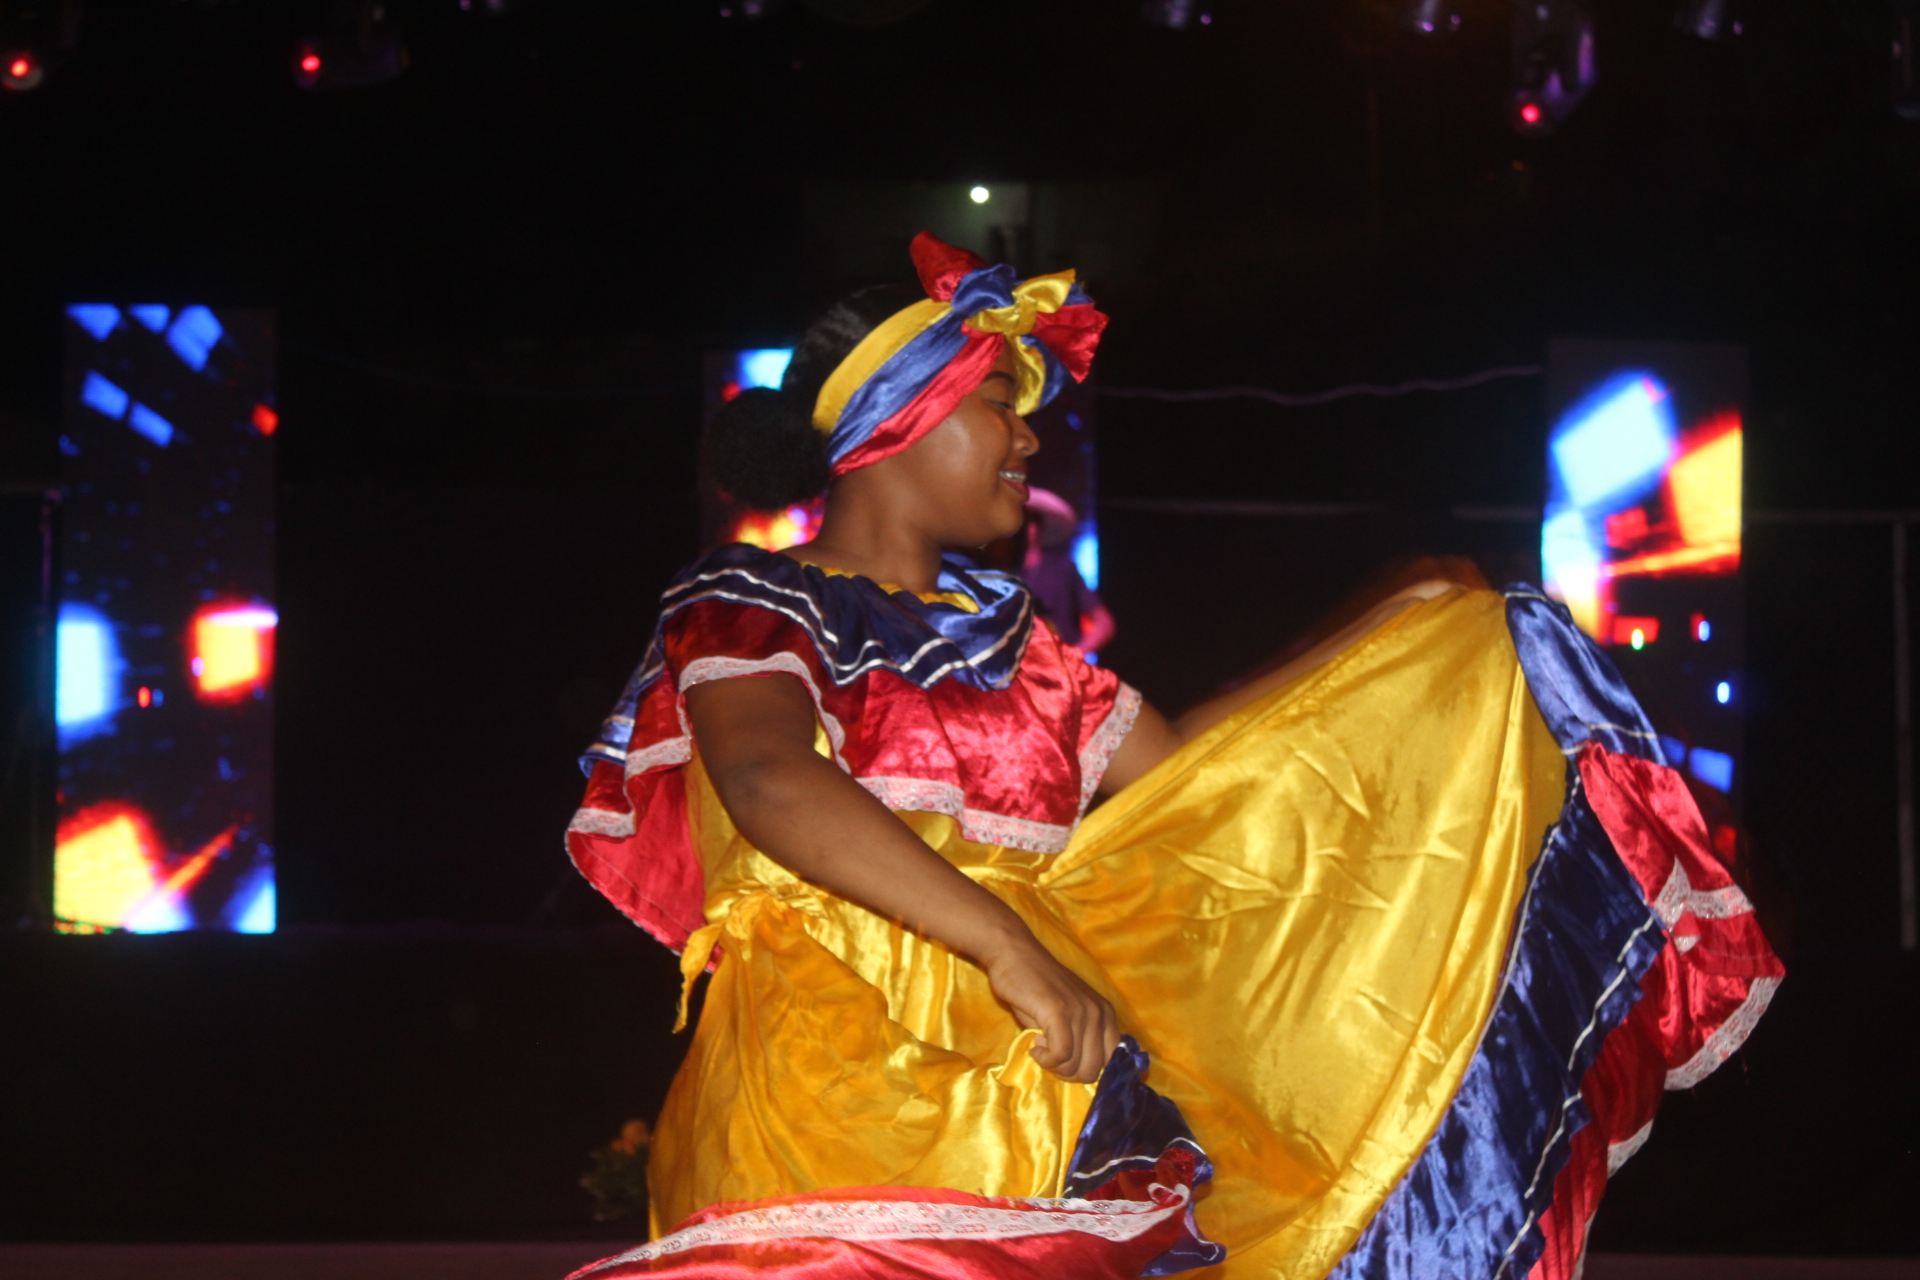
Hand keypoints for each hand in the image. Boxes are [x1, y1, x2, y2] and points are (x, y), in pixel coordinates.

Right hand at [982, 937, 1120, 1083]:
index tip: (1066, 1063)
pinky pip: (1060, 1055)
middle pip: (1094, 1070)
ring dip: (1054, 1067)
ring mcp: (1082, 1012)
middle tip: (1050, 1058)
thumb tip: (1083, 1071)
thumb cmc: (1036, 986)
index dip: (1087, 1071)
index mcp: (1106, 1014)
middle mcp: (1099, 1013)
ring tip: (1040, 1047)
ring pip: (1077, 1066)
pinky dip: (1045, 1060)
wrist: (1014, 954)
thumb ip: (1081, 1038)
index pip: (1112, 1062)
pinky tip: (1034, 1047)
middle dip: (1069, 1074)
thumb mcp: (1067, 1013)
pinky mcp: (1060, 1012)